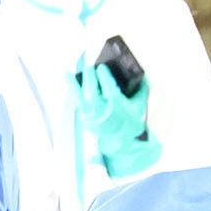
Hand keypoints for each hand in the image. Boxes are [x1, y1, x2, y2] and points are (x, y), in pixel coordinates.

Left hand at [77, 62, 159, 180]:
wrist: (122, 143)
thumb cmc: (131, 122)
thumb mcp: (140, 106)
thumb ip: (143, 90)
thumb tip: (143, 76)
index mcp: (116, 104)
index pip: (107, 85)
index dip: (103, 73)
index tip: (101, 67)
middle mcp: (102, 110)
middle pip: (91, 89)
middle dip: (89, 76)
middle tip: (90, 68)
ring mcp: (92, 116)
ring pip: (79, 97)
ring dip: (72, 85)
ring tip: (67, 75)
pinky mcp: (85, 120)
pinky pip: (77, 105)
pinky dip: (74, 95)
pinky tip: (71, 86)